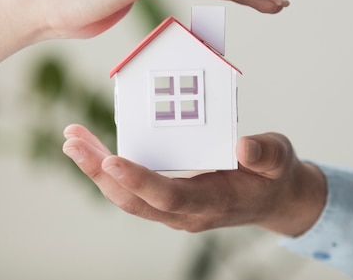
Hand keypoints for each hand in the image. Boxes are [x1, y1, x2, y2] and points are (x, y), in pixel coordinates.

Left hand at [62, 124, 325, 236]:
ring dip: (97, 170)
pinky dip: (110, 170)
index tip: (111, 159)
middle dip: (99, 172)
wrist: (275, 200)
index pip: (168, 196)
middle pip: (133, 200)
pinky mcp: (168, 200)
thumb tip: (244, 145)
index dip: (139, 180)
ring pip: (126, 196)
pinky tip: (96, 150)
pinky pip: (132, 190)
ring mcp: (174, 210)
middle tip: (73, 142)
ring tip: (74, 140)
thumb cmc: (274, 176)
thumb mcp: (279, 158)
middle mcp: (185, 212)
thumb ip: (265, 154)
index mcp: (211, 202)